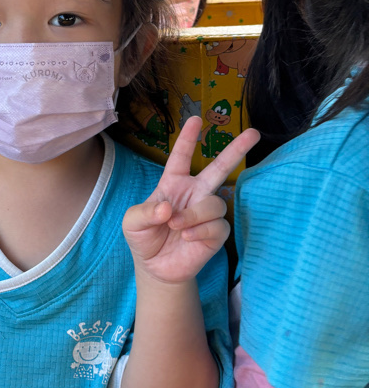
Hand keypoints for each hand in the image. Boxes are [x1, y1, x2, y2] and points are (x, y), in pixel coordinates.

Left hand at [123, 116, 259, 283]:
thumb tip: (168, 209)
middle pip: (219, 168)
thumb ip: (145, 212)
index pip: (182, 157)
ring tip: (177, 226)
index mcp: (173, 184)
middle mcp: (194, 194)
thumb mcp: (133, 222)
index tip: (196, 119)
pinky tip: (187, 238)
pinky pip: (218, 226)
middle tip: (254, 133)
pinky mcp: (216, 234)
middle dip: (236, 150)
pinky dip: (200, 232)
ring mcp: (206, 213)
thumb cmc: (144, 238)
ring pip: (214, 203)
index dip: (188, 138)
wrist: (155, 267)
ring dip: (194, 215)